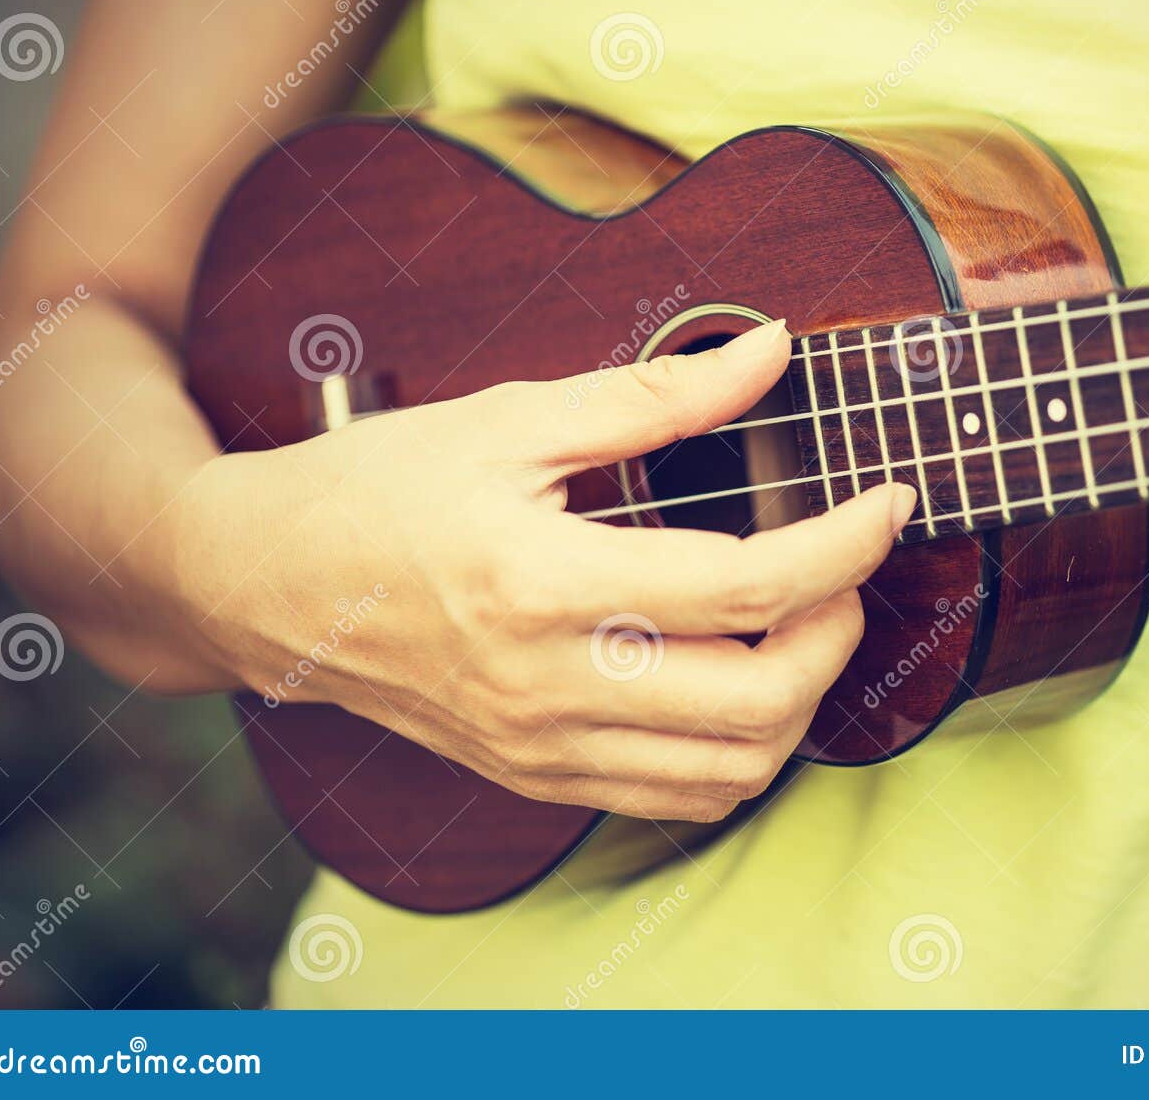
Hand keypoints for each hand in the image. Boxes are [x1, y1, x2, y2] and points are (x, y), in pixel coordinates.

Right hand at [175, 321, 915, 820]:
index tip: (888, 503)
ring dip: (802, 701)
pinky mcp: (535, 775)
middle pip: (758, 699)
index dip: (844, 546)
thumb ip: (654, 394)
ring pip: (731, 770)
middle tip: (846, 568)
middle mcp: (546, 684)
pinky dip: (739, 751)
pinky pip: (675, 797)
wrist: (260, 586)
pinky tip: (740, 683)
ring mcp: (541, 746)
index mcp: (541, 582)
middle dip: (839, 631)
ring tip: (803, 624)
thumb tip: (770, 351)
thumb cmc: (375, 490)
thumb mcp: (510, 419)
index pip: (745, 586)